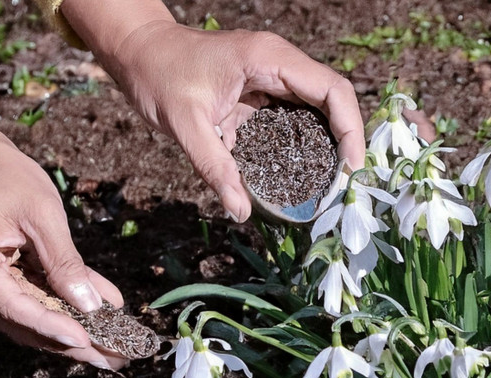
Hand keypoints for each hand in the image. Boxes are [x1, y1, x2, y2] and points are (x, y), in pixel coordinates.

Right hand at [0, 130, 126, 368]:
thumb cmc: (6, 179)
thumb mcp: (43, 214)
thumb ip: (66, 262)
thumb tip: (91, 307)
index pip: (14, 307)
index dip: (53, 327)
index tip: (89, 342)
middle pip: (23, 324)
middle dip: (72, 344)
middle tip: (116, 360)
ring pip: (29, 322)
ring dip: (72, 335)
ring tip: (115, 351)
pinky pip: (31, 305)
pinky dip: (65, 312)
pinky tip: (103, 322)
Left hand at [85, 20, 364, 221]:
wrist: (138, 52)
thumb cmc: (158, 76)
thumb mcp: (184, 124)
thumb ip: (214, 167)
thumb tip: (240, 211)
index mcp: (269, 58)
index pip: (332, 91)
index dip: (351, 130)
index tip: (352, 170)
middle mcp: (280, 63)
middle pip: (335, 100)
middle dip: (347, 142)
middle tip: (347, 186)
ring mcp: (275, 76)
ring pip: (322, 109)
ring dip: (332, 144)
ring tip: (333, 185)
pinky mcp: (266, 92)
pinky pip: (300, 116)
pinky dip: (309, 143)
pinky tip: (308, 173)